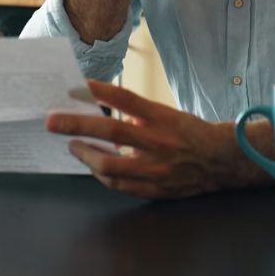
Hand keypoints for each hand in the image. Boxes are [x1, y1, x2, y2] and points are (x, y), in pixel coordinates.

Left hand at [48, 80, 268, 199]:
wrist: (221, 161)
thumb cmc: (189, 133)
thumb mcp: (166, 114)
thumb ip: (136, 112)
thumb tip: (100, 105)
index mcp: (164, 118)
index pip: (127, 99)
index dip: (100, 91)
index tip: (75, 85)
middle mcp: (160, 143)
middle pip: (113, 131)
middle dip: (78, 125)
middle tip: (52, 121)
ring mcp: (157, 169)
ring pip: (111, 166)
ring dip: (86, 155)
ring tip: (72, 145)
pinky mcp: (156, 190)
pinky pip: (120, 185)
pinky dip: (102, 175)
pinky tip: (92, 166)